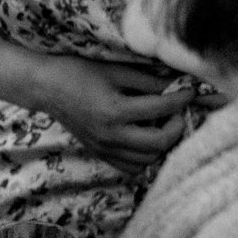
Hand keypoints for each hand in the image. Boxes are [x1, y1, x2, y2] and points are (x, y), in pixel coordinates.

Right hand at [30, 54, 199, 169]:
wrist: (46, 87)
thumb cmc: (79, 72)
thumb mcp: (115, 70)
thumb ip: (148, 80)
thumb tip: (178, 85)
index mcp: (114, 110)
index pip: (160, 109)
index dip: (181, 99)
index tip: (190, 91)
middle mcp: (110, 135)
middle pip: (158, 143)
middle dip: (176, 127)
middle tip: (178, 113)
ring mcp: (104, 148)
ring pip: (148, 159)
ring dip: (162, 143)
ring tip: (162, 125)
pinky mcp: (100, 154)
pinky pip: (132, 167)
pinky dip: (145, 157)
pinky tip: (145, 139)